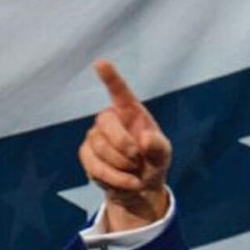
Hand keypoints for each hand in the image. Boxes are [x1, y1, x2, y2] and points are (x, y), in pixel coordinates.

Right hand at [78, 61, 171, 231]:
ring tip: (135, 173)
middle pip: (106, 122)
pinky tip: (127, 182)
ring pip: (99, 147)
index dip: (110, 77)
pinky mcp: (86, 154)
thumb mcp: (163, 155)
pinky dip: (114, 178)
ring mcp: (95, 135)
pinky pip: (95, 165)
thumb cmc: (152, 162)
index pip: (119, 90)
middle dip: (122, 143)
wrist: (139, 187)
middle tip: (137, 159)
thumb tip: (145, 138)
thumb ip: (158, 146)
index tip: (100, 62)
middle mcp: (110, 119)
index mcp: (131, 111)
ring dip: (121, 166)